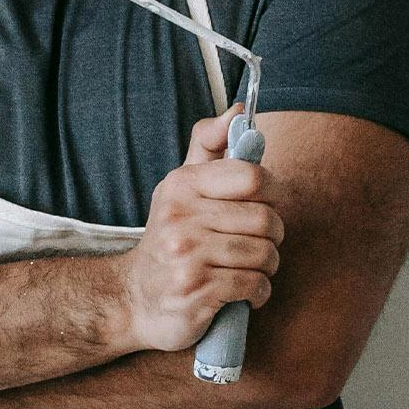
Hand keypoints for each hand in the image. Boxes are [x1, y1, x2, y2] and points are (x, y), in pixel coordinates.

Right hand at [118, 110, 283, 353]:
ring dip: (268, 266)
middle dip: (273, 237)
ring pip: (265, 254)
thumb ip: (209, 146)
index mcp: (181, 185)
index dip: (271, 193)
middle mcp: (180, 216)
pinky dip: (259, 292)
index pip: (252, 177)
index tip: (262, 206)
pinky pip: (254, 285)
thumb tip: (238, 110)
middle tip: (257, 244)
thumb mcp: (181, 188)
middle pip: (266, 219)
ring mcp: (186, 255)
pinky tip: (244, 292)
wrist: (134, 299)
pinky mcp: (195, 291)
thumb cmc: (171, 238)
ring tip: (250, 268)